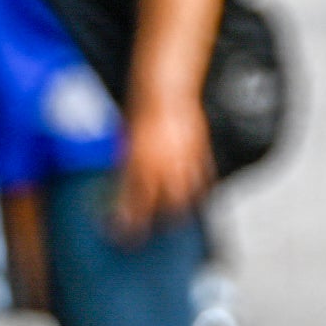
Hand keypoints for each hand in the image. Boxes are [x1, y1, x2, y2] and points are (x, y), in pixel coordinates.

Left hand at [114, 93, 213, 237]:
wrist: (166, 91)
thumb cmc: (141, 112)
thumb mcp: (126, 141)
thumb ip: (127, 164)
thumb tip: (123, 184)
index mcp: (138, 164)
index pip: (133, 202)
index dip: (128, 221)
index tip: (123, 234)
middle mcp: (161, 167)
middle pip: (161, 206)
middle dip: (156, 223)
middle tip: (151, 230)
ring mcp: (182, 162)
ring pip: (185, 197)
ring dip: (179, 211)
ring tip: (174, 219)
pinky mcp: (199, 154)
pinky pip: (203, 180)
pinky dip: (199, 191)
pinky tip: (195, 197)